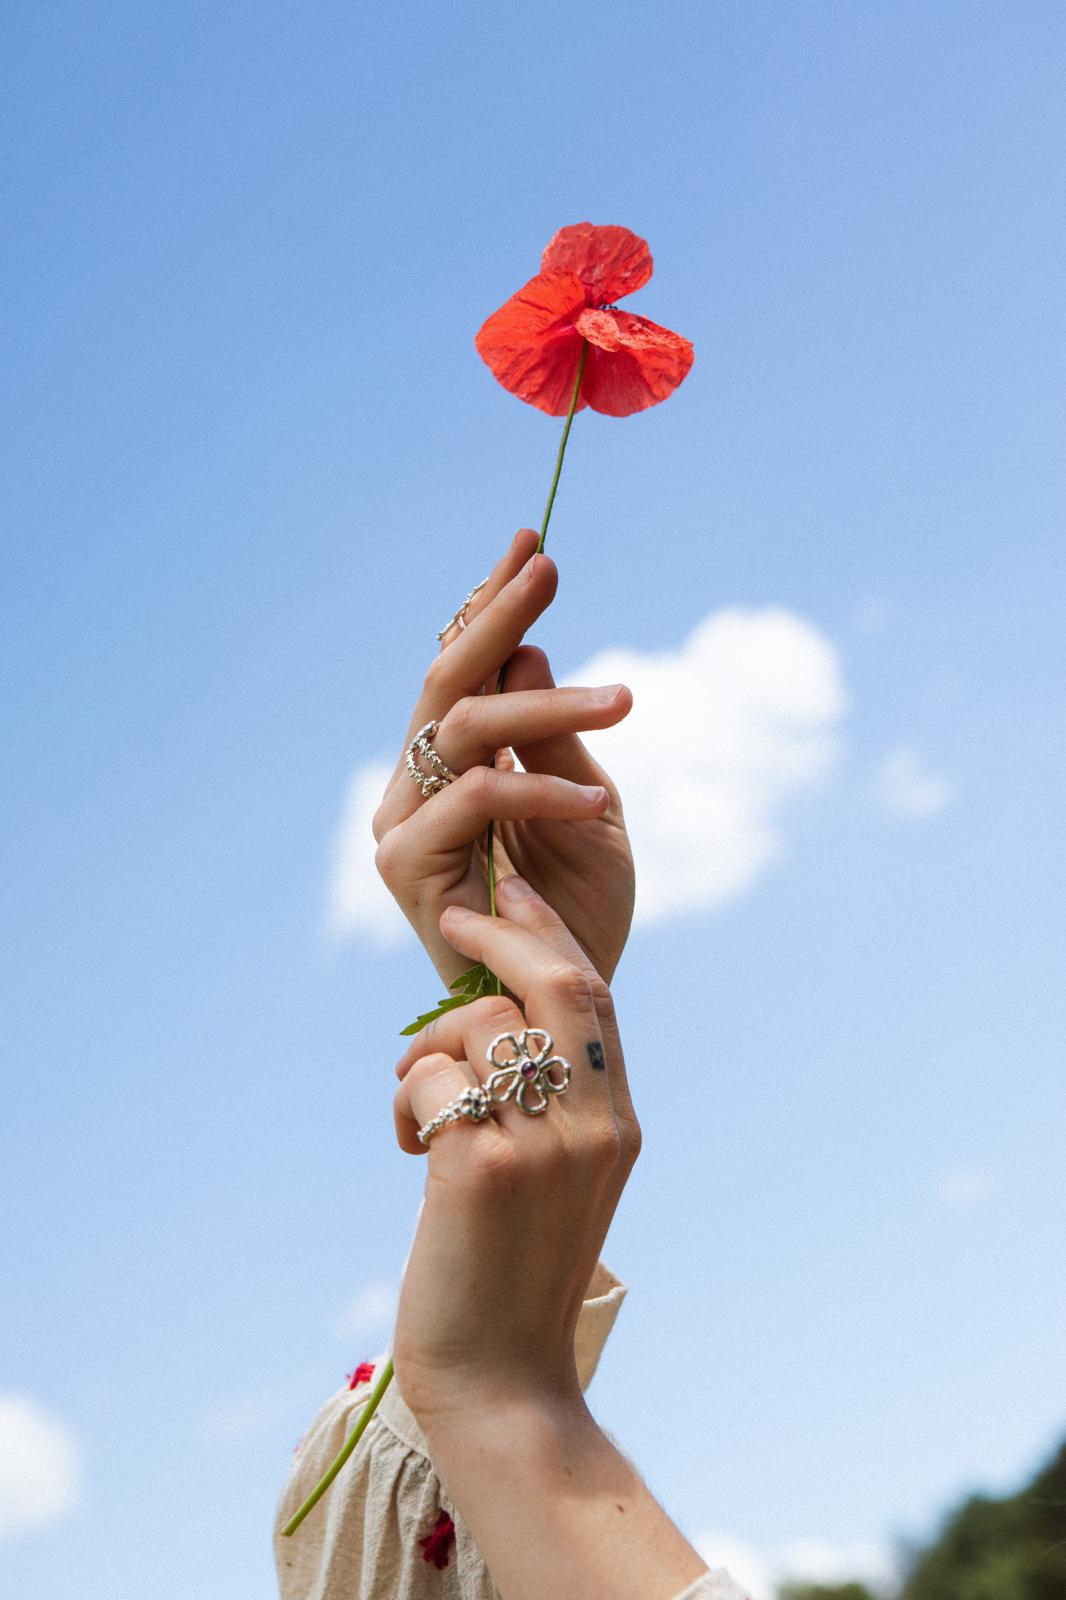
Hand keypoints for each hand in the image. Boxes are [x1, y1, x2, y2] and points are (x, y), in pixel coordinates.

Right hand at [372, 529, 634, 984]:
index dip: (492, 606)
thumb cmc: (581, 911)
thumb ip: (555, 738)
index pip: (465, 669)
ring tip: (622, 701)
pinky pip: (475, 798)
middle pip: (448, 678)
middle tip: (546, 562)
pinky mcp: (405, 865)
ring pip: (462, 725)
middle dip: (498, 614)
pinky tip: (595, 800)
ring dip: (544, 702)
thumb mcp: (588, 807)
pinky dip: (538, 789)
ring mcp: (404, 821)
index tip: (532, 543)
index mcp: (457, 765)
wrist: (568, 1005)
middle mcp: (419, 784)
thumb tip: (528, 650)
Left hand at [390, 875, 640, 1426]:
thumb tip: (502, 1016)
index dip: (550, 932)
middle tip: (455, 916)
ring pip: (478, 1022)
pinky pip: (429, 1076)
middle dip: (502, 931)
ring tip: (418, 1105)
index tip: (512, 889)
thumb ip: (555, 1102)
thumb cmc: (514, 1271)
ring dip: (430, 1046)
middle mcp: (594, 1125)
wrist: (500, 1377)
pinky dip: (405, 1099)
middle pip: (557, 981)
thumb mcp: (562, 1178)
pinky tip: (409, 1152)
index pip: (594, 996)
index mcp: (619, 1122)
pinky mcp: (480, 1168)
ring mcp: (543, 1146)